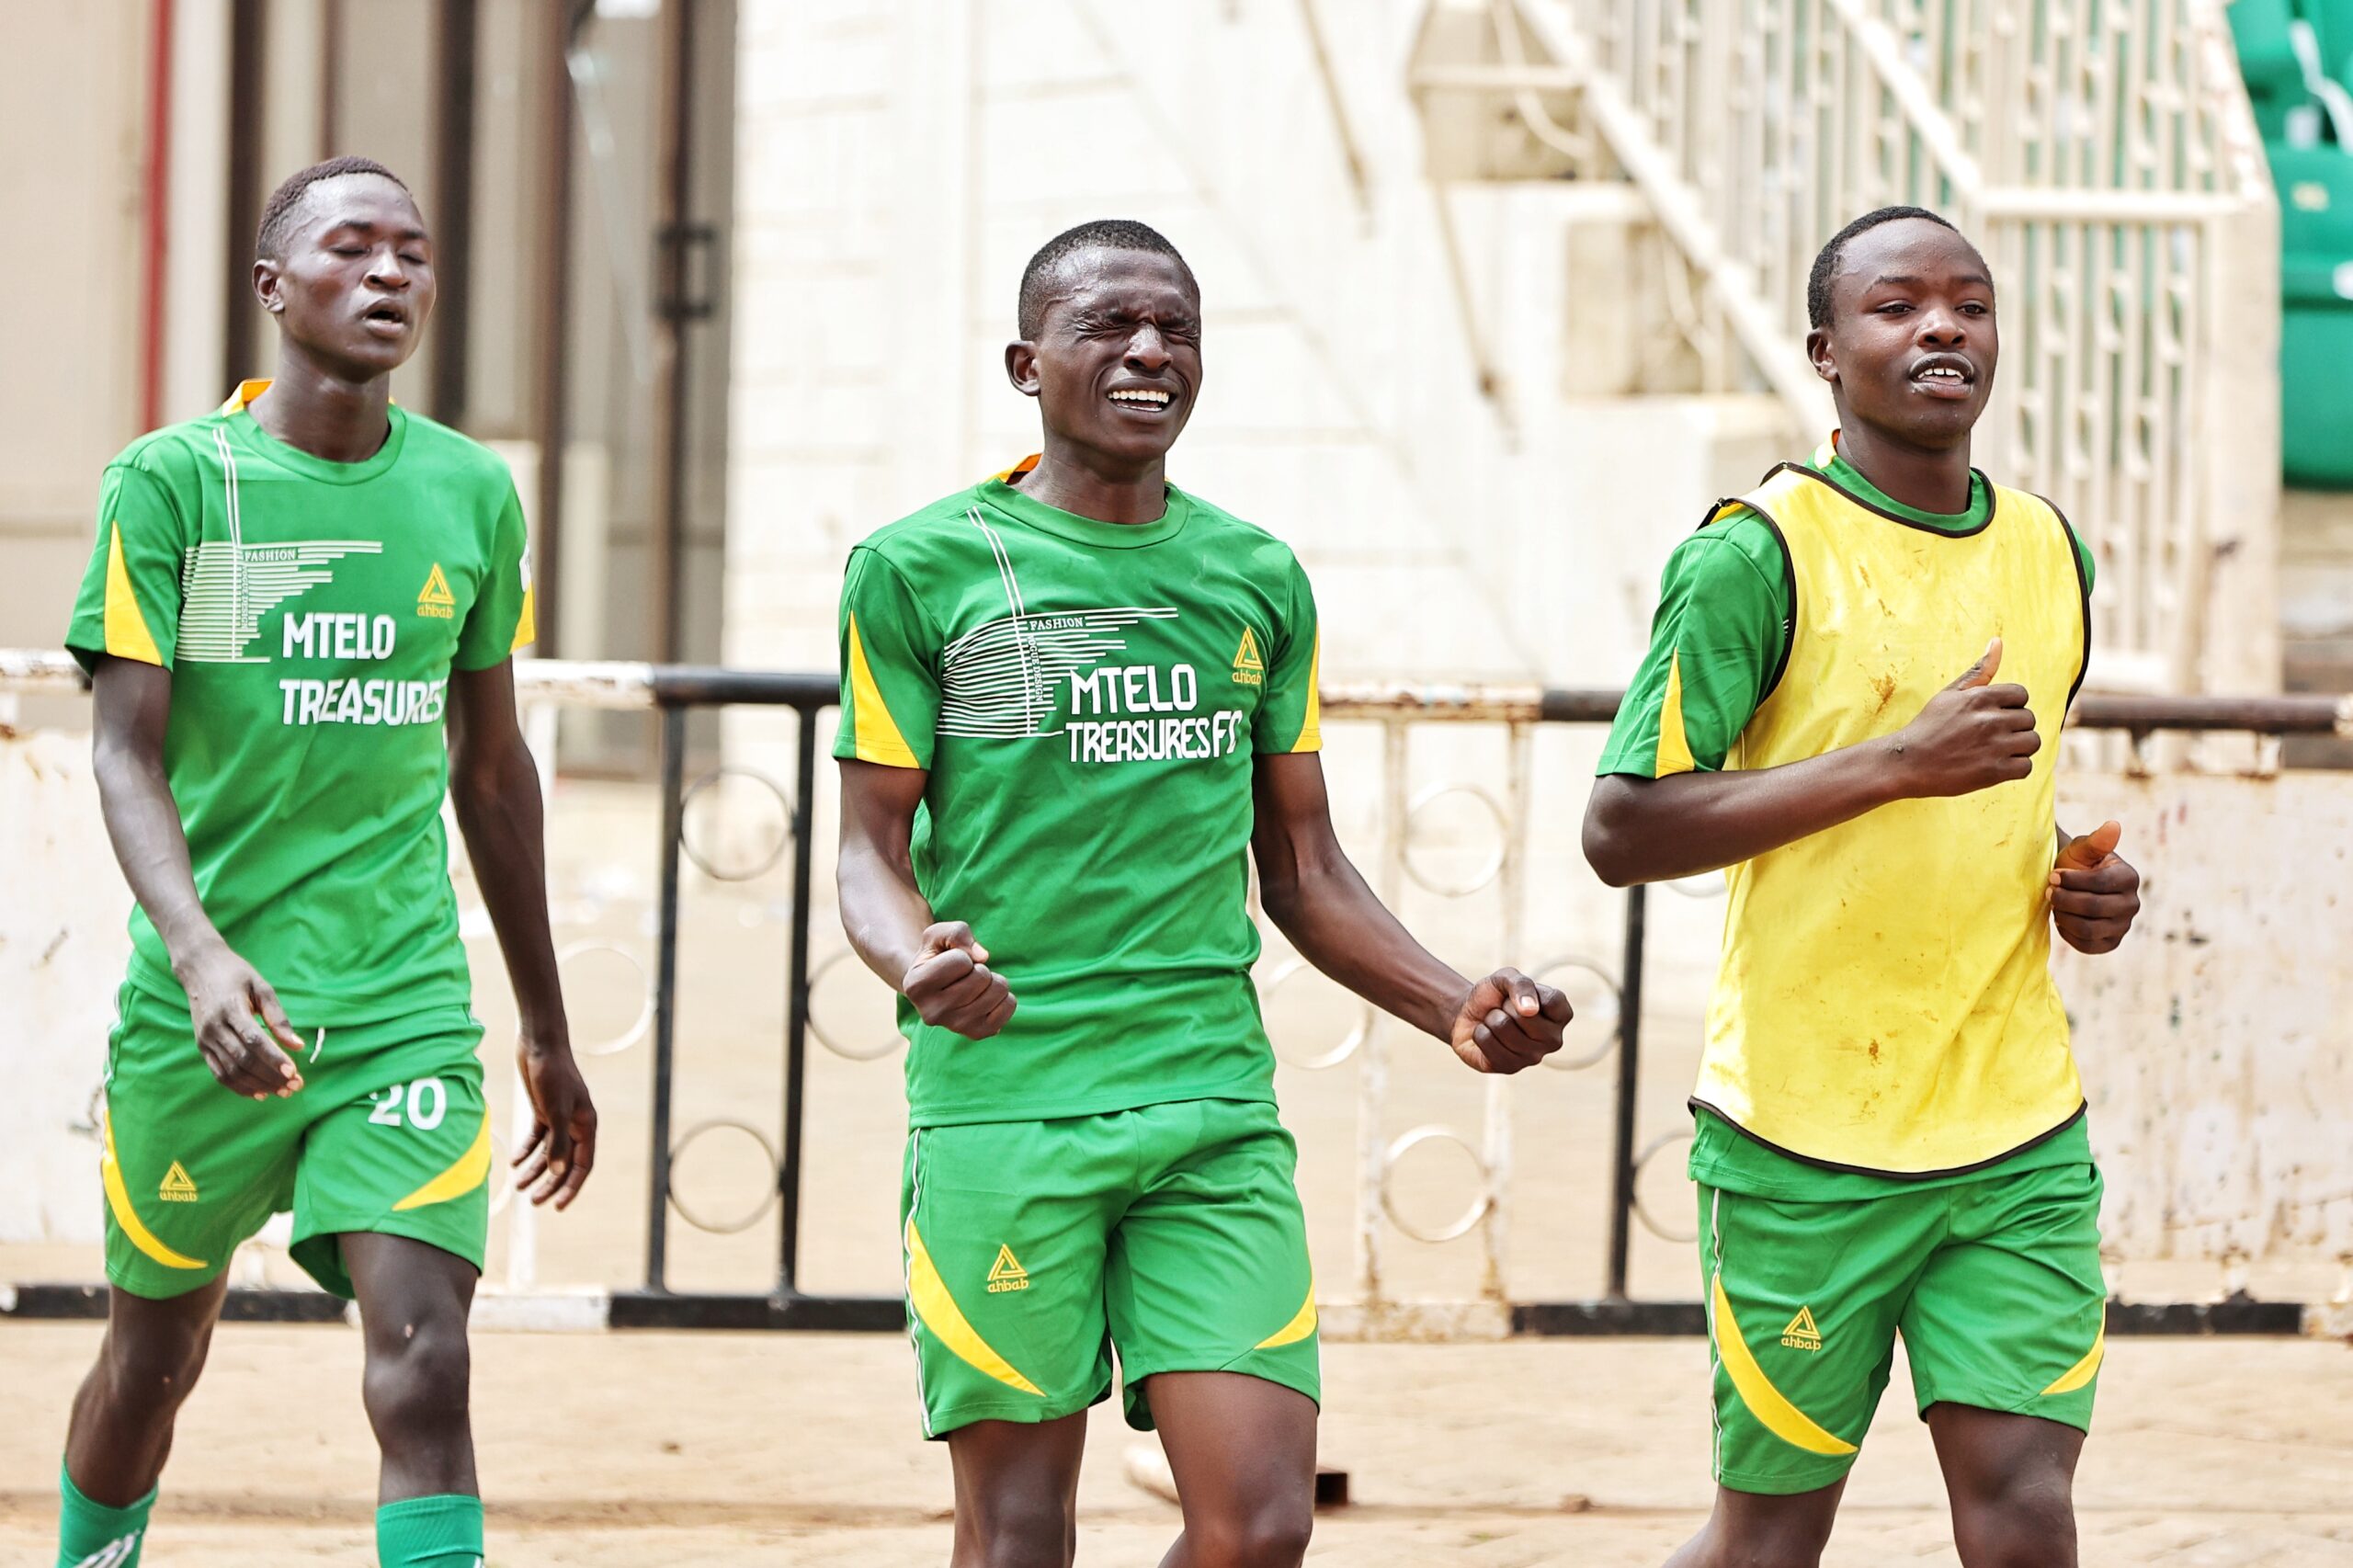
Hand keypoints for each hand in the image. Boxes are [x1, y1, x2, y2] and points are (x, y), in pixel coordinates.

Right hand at [177, 940, 304, 1099]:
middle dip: (271, 1076)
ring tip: (283, 1091)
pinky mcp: (201, 1047)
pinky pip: (219, 1073)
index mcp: (230, 1009)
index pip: (254, 1040)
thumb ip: (278, 1017)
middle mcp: (213, 1027)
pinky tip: (260, 1093)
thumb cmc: (236, 975)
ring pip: (231, 1071)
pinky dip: (239, 1086)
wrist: (199, 968)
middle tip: (296, 1086)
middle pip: (244, 1060)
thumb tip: (298, 1045)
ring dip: (258, 1085)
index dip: (273, 1058)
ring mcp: (204, 1039)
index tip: (294, 1071)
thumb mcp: (262, 987)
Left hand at [513, 1037, 597, 1208]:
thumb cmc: (552, 1075)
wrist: (539, 1044)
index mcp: (585, 1125)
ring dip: (535, 1170)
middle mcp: (575, 1124)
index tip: (557, 1206)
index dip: (571, 1187)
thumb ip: (557, 1141)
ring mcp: (559, 1117)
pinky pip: (537, 1137)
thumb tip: (557, 1172)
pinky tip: (514, 1161)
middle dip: (550, 1183)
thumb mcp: (554, 1110)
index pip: (583, 1164)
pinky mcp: (543, 1109)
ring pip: (549, 1152)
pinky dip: (526, 1150)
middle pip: (565, 1162)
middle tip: (532, 1201)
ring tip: (518, 1185)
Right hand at [902, 921, 1015, 1039]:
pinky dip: (1004, 996)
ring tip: (974, 985)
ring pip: (998, 990)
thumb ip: (957, 933)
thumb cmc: (936, 956)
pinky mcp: (977, 1033)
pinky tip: (985, 997)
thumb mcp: (938, 934)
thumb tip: (983, 957)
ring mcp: (955, 1027)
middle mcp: (932, 1013)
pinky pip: (1009, 1006)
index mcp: (916, 986)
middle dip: (978, 967)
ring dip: (992, 980)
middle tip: (964, 975)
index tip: (949, 963)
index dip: (962, 954)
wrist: (934, 987)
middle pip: (982, 976)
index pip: (961, 960)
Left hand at [1447, 968, 1572, 1073]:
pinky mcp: (1511, 1068)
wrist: (1468, 1016)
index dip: (1527, 992)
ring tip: (1494, 1021)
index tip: (1519, 993)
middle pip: (1524, 1016)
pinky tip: (1486, 1034)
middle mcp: (1553, 1039)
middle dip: (1504, 1006)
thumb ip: (1521, 984)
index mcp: (1560, 1015)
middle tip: (1503, 1009)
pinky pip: (1487, 1041)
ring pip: (1503, 1027)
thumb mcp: (1507, 977)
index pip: (1552, 1001)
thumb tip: (1530, 1010)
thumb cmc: (1494, 996)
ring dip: (1490, 1018)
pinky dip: (1479, 1032)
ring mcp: (1534, 1057)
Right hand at [1883, 637, 2040, 797]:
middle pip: (2029, 719)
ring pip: (2032, 742)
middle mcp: (1990, 720)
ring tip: (1995, 751)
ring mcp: (1993, 747)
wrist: (1907, 763)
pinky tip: (1995, 765)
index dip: (2010, 706)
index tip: (1992, 716)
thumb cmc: (1929, 726)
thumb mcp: (1951, 693)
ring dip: (2018, 748)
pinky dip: (2015, 768)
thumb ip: (1980, 670)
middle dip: (2014, 727)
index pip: (2021, 695)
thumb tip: (1998, 641)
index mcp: (1981, 697)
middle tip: (1990, 736)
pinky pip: (2026, 767)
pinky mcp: (1994, 772)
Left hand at [2049, 820, 2139, 954]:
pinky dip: (2068, 933)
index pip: (2100, 883)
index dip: (2072, 880)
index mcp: (2129, 877)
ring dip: (2064, 916)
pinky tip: (2062, 919)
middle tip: (2049, 891)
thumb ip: (2095, 841)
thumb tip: (2113, 825)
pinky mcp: (2111, 943)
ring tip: (2055, 904)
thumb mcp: (2081, 849)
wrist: (2070, 885)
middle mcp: (2132, 904)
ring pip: (2089, 929)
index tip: (2053, 875)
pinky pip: (2087, 945)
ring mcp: (2123, 926)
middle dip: (2064, 899)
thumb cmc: (2077, 864)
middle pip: (2094, 908)